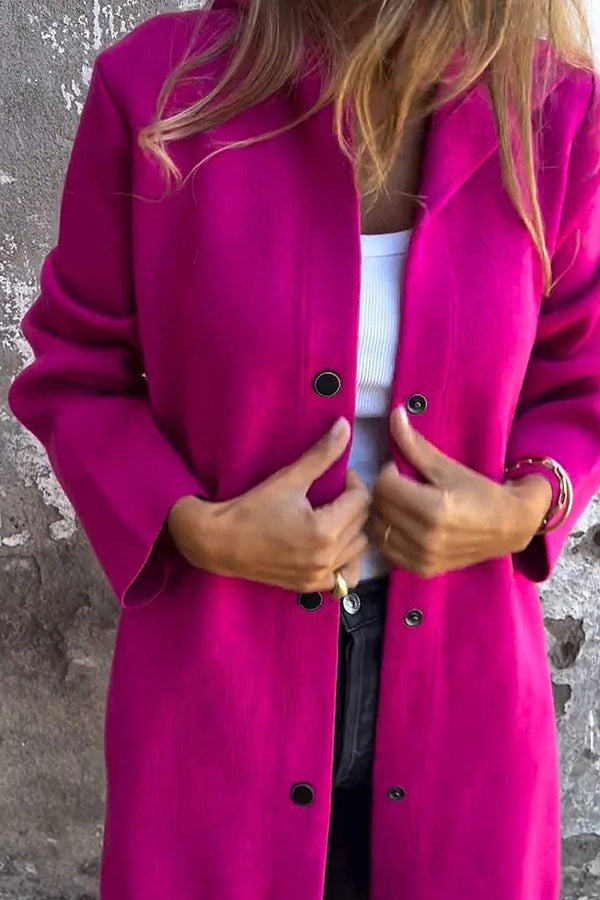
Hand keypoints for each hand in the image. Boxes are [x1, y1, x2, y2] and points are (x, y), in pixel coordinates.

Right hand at [167, 418, 370, 592]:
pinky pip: (344, 576)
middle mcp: (327, 557)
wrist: (220, 542)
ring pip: (358, 547)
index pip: (361, 499)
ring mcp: (320, 576)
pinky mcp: (311, 586)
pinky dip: (343, 559)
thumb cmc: (253, 507)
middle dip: (352, 503)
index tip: (337, 476)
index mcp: (325, 530)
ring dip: (351, 529)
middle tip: (333, 493)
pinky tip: (330, 546)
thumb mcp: (289, 478)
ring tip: (332, 516)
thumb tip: (346, 426)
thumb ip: (321, 454)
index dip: (352, 482)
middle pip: (362, 522)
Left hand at [367, 405, 551, 577]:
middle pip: (379, 507)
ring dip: (383, 514)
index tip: (403, 471)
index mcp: (433, 509)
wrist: (510, 526)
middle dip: (384, 492)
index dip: (389, 473)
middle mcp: (426, 538)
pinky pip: (387, 551)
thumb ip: (416, 445)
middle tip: (400, 485)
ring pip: (378, 530)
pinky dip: (389, 536)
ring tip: (401, 504)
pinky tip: (403, 525)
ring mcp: (423, 558)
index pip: (384, 486)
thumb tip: (395, 414)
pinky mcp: (422, 571)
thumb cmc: (480, 491)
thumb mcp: (447, 467)